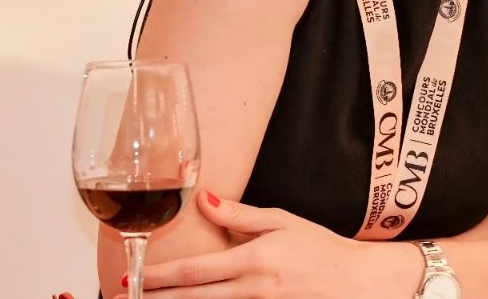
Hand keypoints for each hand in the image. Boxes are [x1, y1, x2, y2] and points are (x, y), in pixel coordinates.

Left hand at [121, 191, 422, 297]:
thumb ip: (240, 215)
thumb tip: (204, 199)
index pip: (196, 272)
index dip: (161, 277)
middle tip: (128, 296)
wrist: (359, 283)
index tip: (134, 276)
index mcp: (254, 260)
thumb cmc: (322, 249)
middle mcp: (254, 290)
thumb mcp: (282, 221)